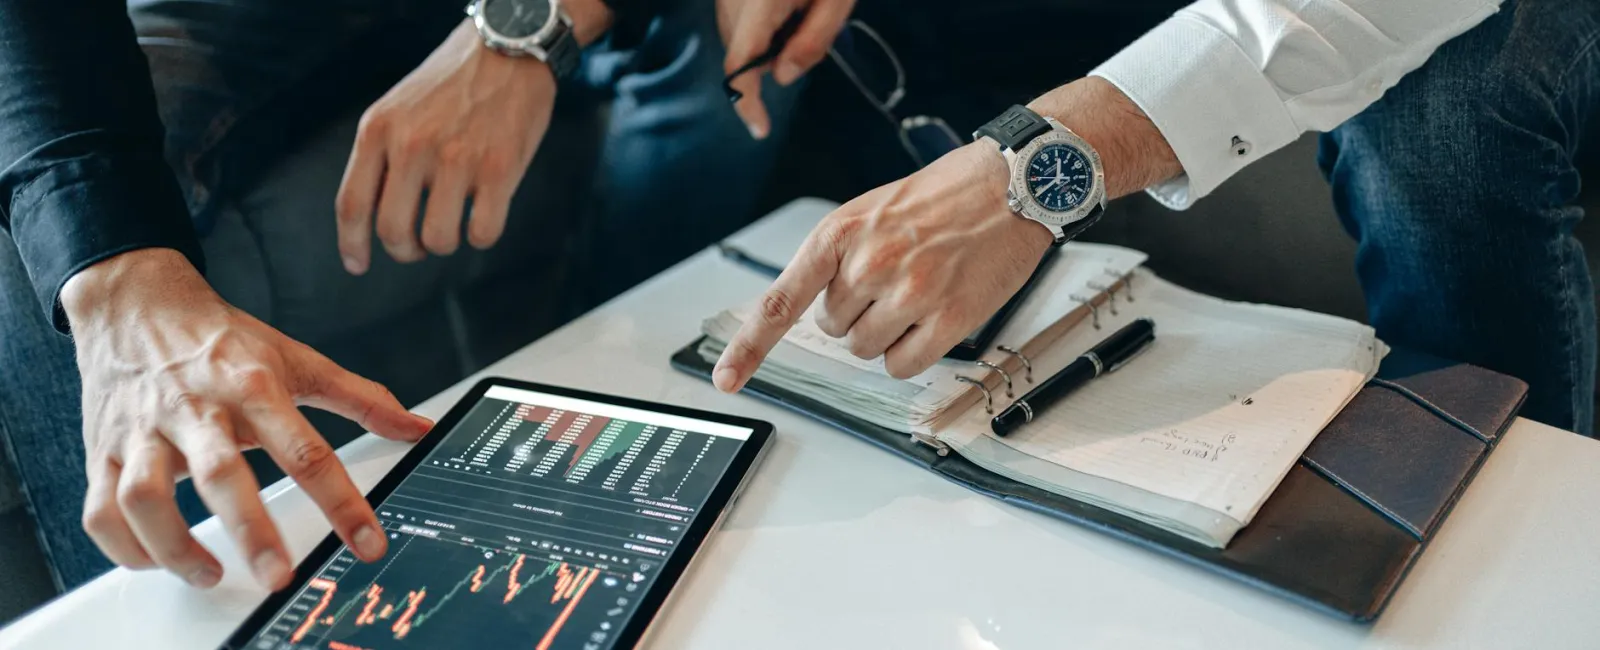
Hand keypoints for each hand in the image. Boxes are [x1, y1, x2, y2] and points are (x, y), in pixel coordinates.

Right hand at [62, 249, 433, 589]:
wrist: (137, 301)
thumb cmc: (222, 339)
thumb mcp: (297, 358)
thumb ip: (361, 398)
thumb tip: (418, 426)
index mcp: (254, 387)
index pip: (306, 450)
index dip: (340, 501)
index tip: (367, 542)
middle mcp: (197, 408)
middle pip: (221, 474)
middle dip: (250, 529)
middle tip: (278, 575)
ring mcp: (144, 429)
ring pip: (144, 495)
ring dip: (174, 546)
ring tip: (211, 575)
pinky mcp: (103, 446)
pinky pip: (100, 506)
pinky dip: (123, 545)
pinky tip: (155, 561)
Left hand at [336, 19, 556, 273]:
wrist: (508, 48)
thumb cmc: (453, 82)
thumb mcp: (398, 107)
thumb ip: (382, 153)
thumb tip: (373, 215)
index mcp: (379, 129)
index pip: (352, 204)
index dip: (352, 244)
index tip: (358, 264)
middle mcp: (413, 145)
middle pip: (393, 230)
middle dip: (404, 250)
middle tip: (416, 246)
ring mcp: (458, 159)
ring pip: (438, 239)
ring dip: (443, 244)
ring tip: (452, 227)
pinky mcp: (500, 169)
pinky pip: (483, 232)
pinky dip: (481, 236)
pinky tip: (484, 218)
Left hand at [713, 141, 1046, 386]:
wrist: (1012, 183)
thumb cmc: (943, 196)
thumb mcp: (871, 210)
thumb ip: (837, 258)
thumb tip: (815, 308)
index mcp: (840, 233)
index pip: (782, 300)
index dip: (749, 346)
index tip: (726, 379)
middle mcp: (869, 263)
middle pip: (833, 330)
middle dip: (857, 313)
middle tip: (895, 277)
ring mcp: (910, 292)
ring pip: (865, 350)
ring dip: (886, 333)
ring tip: (918, 290)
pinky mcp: (949, 318)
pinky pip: (902, 365)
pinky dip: (912, 352)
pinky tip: (933, 317)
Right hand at [718, 0, 855, 138]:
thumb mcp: (836, 1)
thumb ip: (813, 41)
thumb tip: (782, 78)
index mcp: (759, 3)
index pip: (739, 62)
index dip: (746, 101)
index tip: (761, 129)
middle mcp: (733, 0)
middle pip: (739, 53)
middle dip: (770, 60)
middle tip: (810, 30)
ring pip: (737, 39)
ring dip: (765, 43)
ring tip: (800, 13)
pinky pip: (738, 22)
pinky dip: (759, 28)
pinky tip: (783, 7)